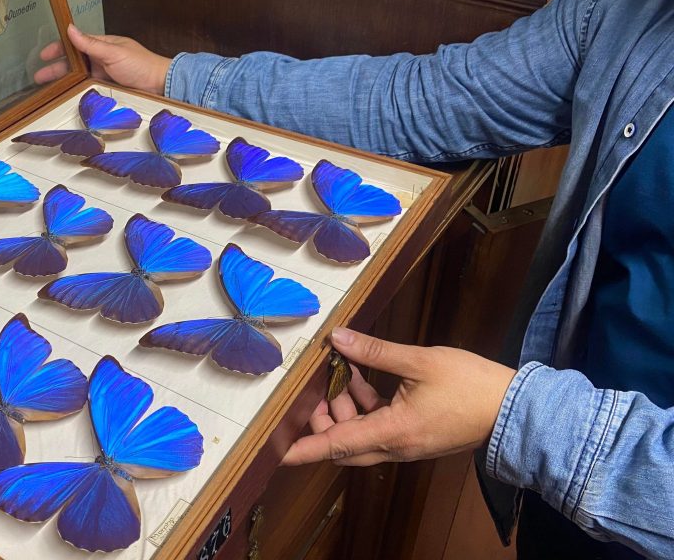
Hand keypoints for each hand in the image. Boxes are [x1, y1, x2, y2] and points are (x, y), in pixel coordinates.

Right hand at [34, 24, 171, 94]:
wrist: (159, 85)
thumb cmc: (141, 65)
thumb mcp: (113, 52)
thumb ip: (90, 43)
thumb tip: (70, 29)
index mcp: (101, 46)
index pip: (74, 44)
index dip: (58, 49)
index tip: (44, 56)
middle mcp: (100, 60)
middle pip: (73, 64)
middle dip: (55, 69)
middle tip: (39, 78)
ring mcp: (102, 75)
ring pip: (78, 78)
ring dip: (63, 82)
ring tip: (48, 90)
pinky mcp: (106, 90)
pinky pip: (87, 90)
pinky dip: (76, 92)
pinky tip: (66, 97)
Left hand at [282, 328, 516, 465]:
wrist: (514, 410)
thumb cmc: (471, 386)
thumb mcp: (420, 361)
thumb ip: (375, 352)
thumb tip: (337, 338)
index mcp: (392, 432)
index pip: (334, 445)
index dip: (301, 449)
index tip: (274, 451)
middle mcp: (394, 446)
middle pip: (340, 444)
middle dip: (319, 420)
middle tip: (311, 388)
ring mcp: (404, 444)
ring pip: (357, 435)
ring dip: (343, 409)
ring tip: (341, 373)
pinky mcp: (413, 437)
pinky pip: (376, 428)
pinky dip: (364, 407)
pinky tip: (363, 377)